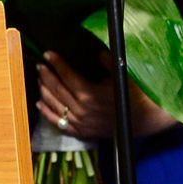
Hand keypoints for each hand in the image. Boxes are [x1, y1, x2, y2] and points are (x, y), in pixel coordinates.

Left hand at [35, 50, 158, 139]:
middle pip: (57, 89)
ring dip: (44, 91)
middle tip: (40, 64)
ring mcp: (80, 122)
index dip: (56, 63)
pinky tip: (40, 103)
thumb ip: (107, 62)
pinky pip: (59, 123)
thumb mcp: (120, 75)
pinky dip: (47, 113)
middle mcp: (81, 109)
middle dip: (46, 75)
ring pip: (55, 105)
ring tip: (39, 79)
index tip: (48, 54)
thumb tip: (97, 52)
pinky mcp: (81, 132)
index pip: (67, 75)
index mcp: (89, 94)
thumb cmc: (132, 95)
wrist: (143, 120)